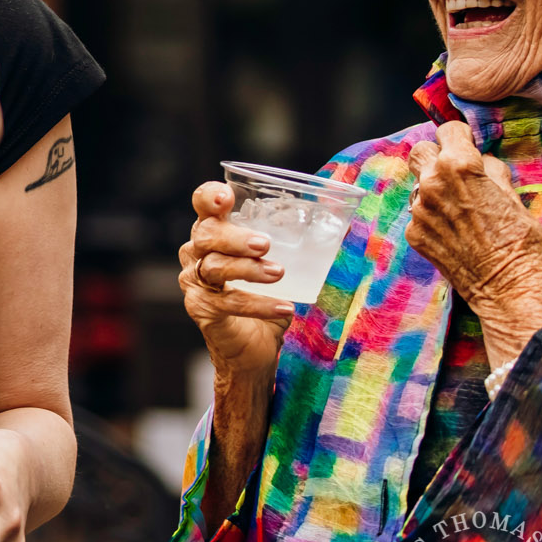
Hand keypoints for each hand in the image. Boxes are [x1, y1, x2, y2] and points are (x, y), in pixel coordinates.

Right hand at [178, 182, 294, 381]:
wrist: (254, 345)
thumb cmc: (266, 297)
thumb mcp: (283, 265)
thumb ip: (299, 243)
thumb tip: (346, 226)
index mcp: (214, 232)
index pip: (202, 204)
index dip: (210, 197)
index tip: (227, 197)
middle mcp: (197, 252)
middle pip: (206, 235)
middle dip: (235, 237)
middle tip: (265, 244)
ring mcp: (194, 281)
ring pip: (215, 267)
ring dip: (248, 269)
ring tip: (279, 273)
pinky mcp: (201, 309)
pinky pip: (227, 302)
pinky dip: (257, 304)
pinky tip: (284, 307)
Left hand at [406, 122, 541, 365]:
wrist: (507, 286)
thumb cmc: (520, 240)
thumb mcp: (513, 195)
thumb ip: (489, 171)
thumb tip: (479, 160)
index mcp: (459, 166)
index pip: (447, 130)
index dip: (459, 136)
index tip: (464, 144)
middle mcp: (432, 182)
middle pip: (419, 151)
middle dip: (435, 156)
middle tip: (452, 170)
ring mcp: (419, 209)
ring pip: (418, 186)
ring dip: (434, 190)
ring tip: (459, 210)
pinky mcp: (413, 232)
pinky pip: (418, 214)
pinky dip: (432, 217)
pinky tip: (453, 231)